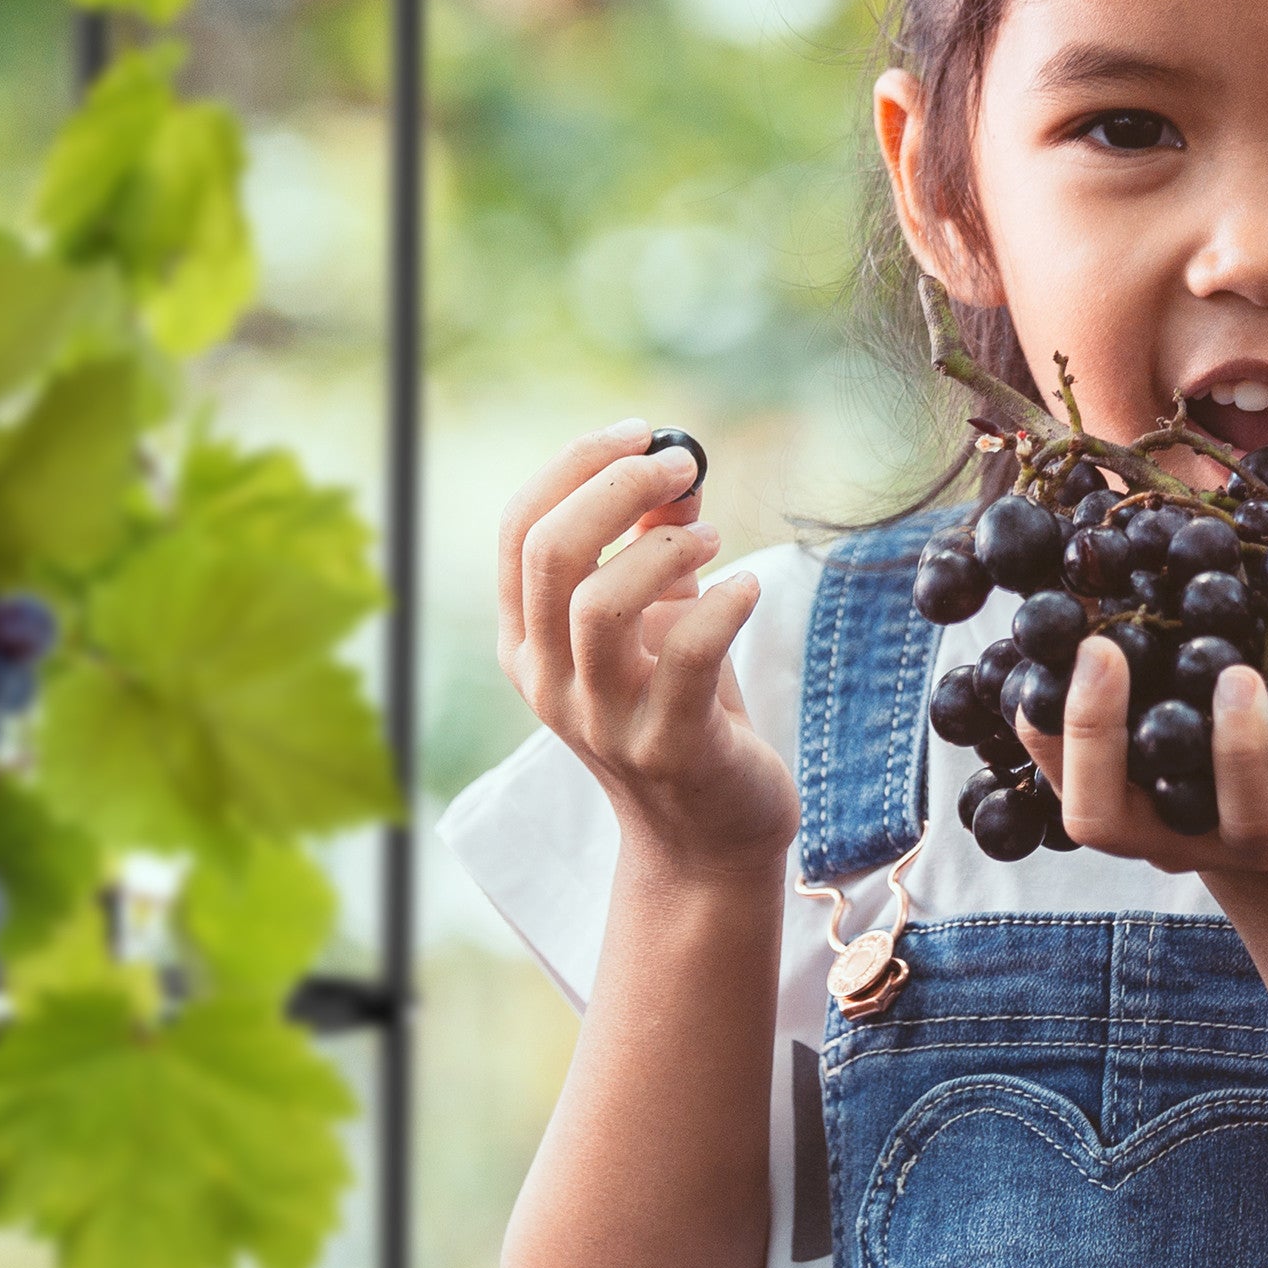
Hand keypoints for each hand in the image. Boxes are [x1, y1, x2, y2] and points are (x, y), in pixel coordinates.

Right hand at [497, 420, 795, 880]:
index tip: (638, 432)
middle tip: (680, 464)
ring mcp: (602, 720)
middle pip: (551, 554)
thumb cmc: (684, 708)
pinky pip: (687, 653)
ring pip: (601, 605)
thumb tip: (677, 461)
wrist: (708, 834)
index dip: (575, 465)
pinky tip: (748, 588)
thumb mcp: (660, 616)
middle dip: (617, 487)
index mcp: (527, 641)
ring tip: (713, 540)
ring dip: (665, 548)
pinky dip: (724, 602)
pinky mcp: (668, 748)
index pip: (519, 530)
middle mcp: (548, 681)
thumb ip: (657, 541)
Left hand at [1017, 635, 1267, 877]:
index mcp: (1258, 830)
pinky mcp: (1085, 782)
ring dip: (1061, 722)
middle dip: (1106, 735)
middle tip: (1110, 649)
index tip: (1242, 673)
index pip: (1245, 812)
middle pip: (1110, 819)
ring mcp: (1124, 817)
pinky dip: (1033, 708)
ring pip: (1068, 797)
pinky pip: (1040, 760)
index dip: (1241, 754)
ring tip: (1078, 641)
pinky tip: (1047, 643)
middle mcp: (1176, 836)